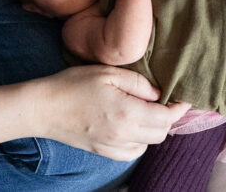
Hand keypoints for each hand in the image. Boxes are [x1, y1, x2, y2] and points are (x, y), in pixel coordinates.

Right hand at [0, 65, 190, 159]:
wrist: (42, 108)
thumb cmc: (73, 84)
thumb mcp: (108, 72)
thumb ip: (138, 83)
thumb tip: (158, 93)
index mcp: (127, 113)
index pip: (167, 117)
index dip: (179, 108)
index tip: (183, 97)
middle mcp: (123, 135)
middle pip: (161, 133)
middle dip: (168, 117)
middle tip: (165, 100)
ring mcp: (112, 147)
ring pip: (148, 144)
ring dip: (154, 129)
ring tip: (148, 110)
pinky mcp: (102, 152)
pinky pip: (131, 152)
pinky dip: (139, 141)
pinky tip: (132, 125)